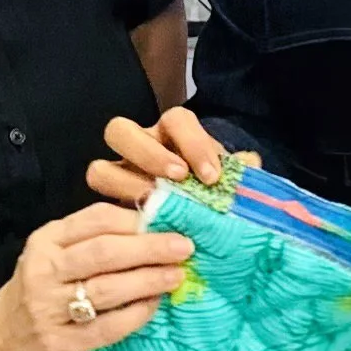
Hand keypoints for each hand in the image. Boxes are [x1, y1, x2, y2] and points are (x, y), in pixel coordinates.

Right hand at [0, 202, 195, 350]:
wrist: (1, 339)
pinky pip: (107, 327)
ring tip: (176, 275)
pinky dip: (136, 315)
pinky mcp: (61, 344)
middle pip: (104, 251)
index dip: (136, 218)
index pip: (95, 219)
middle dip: (150, 247)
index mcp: (45, 240)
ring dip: (148, 280)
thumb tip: (153, 226)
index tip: (170, 220)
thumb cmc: (41, 289)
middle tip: (184, 247)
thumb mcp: (54, 254)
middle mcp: (44, 271)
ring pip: (107, 288)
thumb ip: (92, 240)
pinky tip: (154, 305)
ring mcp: (49, 309)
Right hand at [87, 109, 257, 207]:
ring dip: (125, 187)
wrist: (201, 221)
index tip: (211, 175)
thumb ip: (239, 171)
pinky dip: (123, 216)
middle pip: (120, 131)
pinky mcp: (111, 205)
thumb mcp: (228, 181)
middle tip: (177, 179)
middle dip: (147, 153)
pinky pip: (101, 205)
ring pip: (99, 169)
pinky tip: (149, 231)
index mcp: (171, 133)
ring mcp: (119, 176)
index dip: (192, 143)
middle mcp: (139, 147)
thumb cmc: (213, 192)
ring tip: (155, 206)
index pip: (176, 120)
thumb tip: (250, 163)